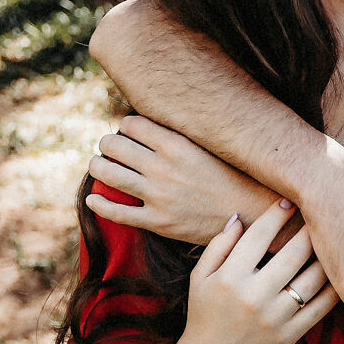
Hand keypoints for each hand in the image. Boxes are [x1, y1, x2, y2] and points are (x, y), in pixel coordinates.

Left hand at [86, 115, 276, 244]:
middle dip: (108, 144)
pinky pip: (118, 212)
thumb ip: (181, 134)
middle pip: (115, 146)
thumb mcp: (209, 145)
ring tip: (97, 165)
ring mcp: (158, 196)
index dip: (126, 125)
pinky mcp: (157, 221)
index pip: (132, 124)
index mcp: (176, 144)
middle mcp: (162, 167)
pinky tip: (92, 199)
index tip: (128, 130)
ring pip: (109, 175)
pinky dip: (99, 204)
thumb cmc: (232, 175)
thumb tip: (155, 122)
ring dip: (98, 167)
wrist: (251, 214)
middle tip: (109, 146)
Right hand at [166, 200, 338, 343]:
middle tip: (321, 213)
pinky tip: (337, 273)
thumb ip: (218, 245)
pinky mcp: (290, 335)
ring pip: (312, 279)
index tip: (289, 201)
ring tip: (334, 240)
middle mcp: (254, 296)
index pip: (259, 235)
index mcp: (231, 277)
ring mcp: (275, 317)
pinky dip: (332, 288)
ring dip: (326, 256)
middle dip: (309, 229)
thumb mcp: (200, 277)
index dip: (277, 214)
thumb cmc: (204, 313)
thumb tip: (239, 217)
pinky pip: (320, 308)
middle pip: (293, 253)